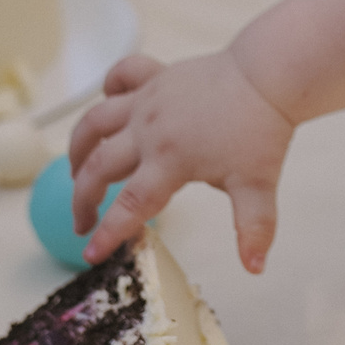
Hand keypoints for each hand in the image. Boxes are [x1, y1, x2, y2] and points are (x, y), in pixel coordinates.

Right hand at [67, 51, 295, 272]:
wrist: (269, 76)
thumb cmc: (261, 129)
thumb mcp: (257, 185)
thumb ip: (254, 228)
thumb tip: (255, 267)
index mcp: (170, 160)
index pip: (129, 205)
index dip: (107, 233)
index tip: (91, 255)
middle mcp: (148, 130)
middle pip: (99, 168)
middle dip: (83, 200)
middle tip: (82, 223)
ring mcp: (148, 100)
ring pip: (95, 122)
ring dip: (78, 148)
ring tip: (75, 171)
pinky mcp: (156, 77)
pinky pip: (121, 76)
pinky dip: (109, 87)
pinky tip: (109, 104)